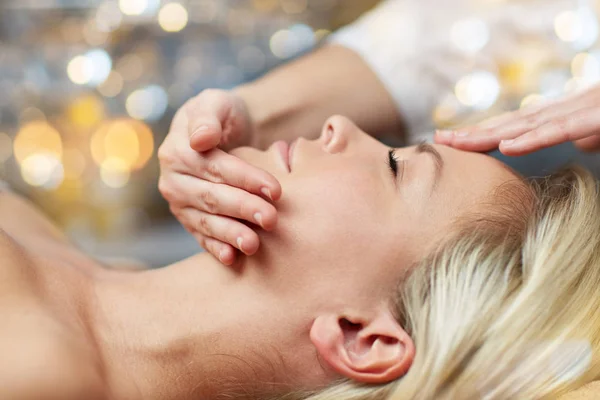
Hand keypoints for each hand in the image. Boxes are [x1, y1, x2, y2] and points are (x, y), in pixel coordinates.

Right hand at [158, 89, 281, 265]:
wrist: (227, 132)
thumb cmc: (225, 115)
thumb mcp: (217, 102)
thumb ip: (208, 116)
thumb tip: (201, 139)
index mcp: (177, 151)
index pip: (215, 167)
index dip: (245, 179)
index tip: (276, 189)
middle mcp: (173, 180)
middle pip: (212, 197)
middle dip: (243, 209)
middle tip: (272, 219)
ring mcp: (180, 204)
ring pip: (206, 220)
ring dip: (230, 233)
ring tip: (253, 245)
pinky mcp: (190, 220)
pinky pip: (201, 236)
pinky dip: (216, 248)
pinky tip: (233, 258)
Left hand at [434, 84, 599, 155]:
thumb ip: (591, 132)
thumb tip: (580, 144)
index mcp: (565, 114)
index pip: (518, 125)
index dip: (485, 133)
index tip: (455, 141)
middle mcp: (566, 109)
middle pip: (512, 123)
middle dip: (474, 133)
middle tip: (438, 139)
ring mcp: (580, 111)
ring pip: (527, 125)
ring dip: (490, 135)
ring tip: (457, 143)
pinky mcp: (598, 117)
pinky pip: (563, 128)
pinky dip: (534, 138)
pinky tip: (508, 146)